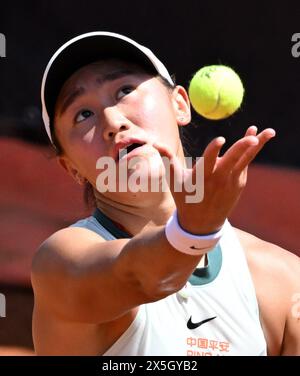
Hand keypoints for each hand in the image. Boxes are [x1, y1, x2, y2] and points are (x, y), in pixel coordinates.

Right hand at [154, 126, 275, 233]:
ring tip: (269, 131)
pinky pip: (245, 164)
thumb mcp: (174, 182)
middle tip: (252, 137)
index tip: (220, 140)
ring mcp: (231, 182)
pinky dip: (251, 152)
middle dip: (242, 148)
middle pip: (232, 160)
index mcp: (201, 178)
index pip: (208, 161)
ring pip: (245, 161)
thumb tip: (155, 143)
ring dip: (256, 146)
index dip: (213, 150)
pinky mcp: (239, 184)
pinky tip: (255, 139)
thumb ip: (168, 160)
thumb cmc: (185, 199)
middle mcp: (218, 179)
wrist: (201, 224)